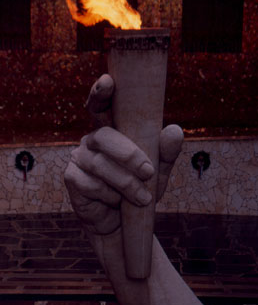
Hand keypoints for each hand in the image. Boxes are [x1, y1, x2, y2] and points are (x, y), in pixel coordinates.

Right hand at [64, 74, 183, 234]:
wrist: (123, 224)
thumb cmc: (139, 190)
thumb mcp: (158, 172)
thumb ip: (165, 152)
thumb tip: (174, 130)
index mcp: (111, 130)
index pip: (102, 106)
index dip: (101, 92)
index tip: (108, 81)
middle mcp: (92, 140)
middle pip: (103, 136)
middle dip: (128, 154)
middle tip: (149, 172)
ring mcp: (79, 158)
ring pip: (99, 164)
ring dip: (125, 183)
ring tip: (143, 198)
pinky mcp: (72, 179)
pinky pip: (90, 184)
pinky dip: (109, 196)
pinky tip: (117, 203)